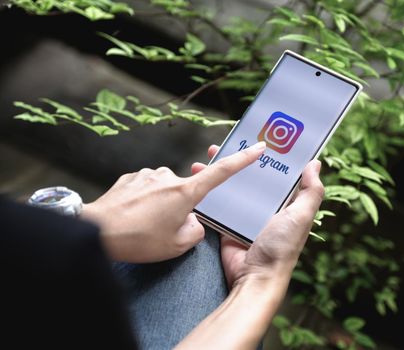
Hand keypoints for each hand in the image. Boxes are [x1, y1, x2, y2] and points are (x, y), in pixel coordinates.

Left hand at [82, 141, 265, 262]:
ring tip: (144, 227)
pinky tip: (132, 217)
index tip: (257, 147)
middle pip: (187, 191)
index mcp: (186, 192)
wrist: (95, 230)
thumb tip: (192, 221)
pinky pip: (147, 189)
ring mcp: (148, 175)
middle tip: (164, 229)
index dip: (242, 160)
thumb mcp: (176, 245)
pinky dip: (145, 203)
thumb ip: (195, 231)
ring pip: (165, 191)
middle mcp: (169, 177)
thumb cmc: (138, 240)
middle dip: (182, 208)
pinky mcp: (131, 178)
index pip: (222, 172)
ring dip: (161, 206)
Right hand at [191, 145, 323, 288]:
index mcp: (285, 203)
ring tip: (211, 155)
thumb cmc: (281, 248)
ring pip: (233, 186)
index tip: (261, 136)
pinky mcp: (227, 223)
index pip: (278, 173)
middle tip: (230, 141)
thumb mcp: (300, 217)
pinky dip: (209, 190)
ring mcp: (244, 214)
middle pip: (252, 176)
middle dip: (241, 158)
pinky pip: (218, 203)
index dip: (271, 155)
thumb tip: (315, 164)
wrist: (253, 278)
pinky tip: (200, 175)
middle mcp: (265, 206)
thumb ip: (311, 192)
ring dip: (222, 170)